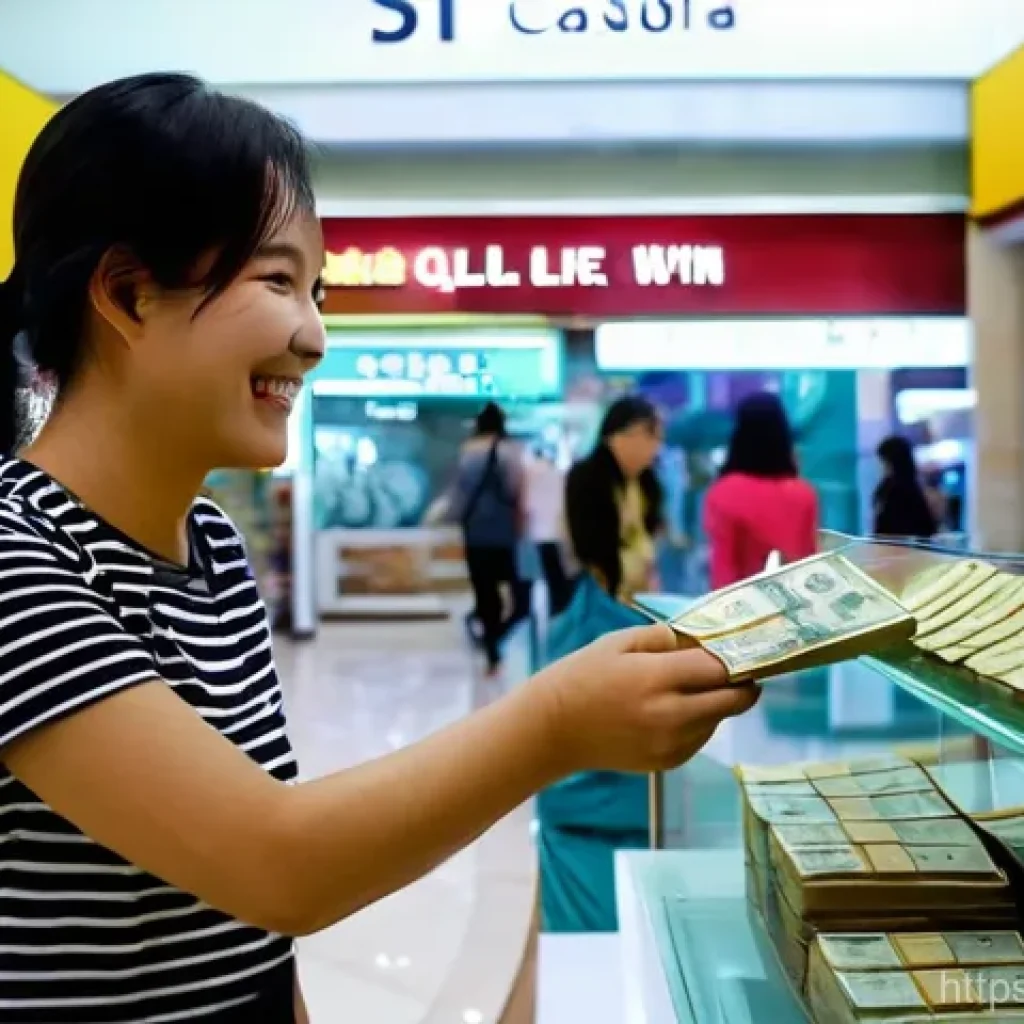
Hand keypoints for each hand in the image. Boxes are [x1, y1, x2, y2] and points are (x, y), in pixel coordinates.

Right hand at [536, 624, 759, 773]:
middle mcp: (670, 714)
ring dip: (719, 703)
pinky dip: (700, 723)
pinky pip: (700, 739)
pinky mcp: (667, 762)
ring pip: (718, 720)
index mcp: (657, 678)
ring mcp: (670, 743)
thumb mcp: (617, 642)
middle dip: (742, 684)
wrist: (553, 729)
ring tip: (701, 688)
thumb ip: (662, 638)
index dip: (734, 657)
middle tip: (742, 671)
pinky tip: (680, 710)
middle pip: (731, 699)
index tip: (739, 650)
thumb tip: (697, 641)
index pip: (719, 668)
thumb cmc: (581, 677)